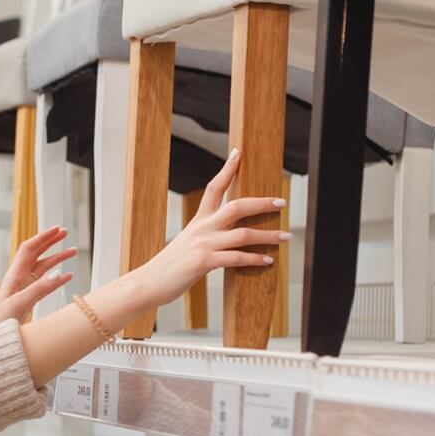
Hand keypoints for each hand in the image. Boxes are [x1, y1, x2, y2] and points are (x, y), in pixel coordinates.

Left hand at [0, 225, 77, 328]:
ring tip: (73, 252)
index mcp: (14, 276)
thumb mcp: (19, 304)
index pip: (29, 249)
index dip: (43, 237)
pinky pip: (47, 284)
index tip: (57, 229)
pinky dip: (58, 279)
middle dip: (51, 242)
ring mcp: (25, 289)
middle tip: (65, 233)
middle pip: (37, 254)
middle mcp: (20, 279)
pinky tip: (68, 276)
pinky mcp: (30, 299)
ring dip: (58, 259)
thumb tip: (57, 274)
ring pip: (44, 268)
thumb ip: (38, 289)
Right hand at [136, 149, 289, 306]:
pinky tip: (268, 260)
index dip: (227, 169)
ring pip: (243, 234)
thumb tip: (228, 237)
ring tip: (286, 236)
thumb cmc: (169, 266)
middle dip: (262, 203)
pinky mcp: (203, 262)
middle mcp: (201, 228)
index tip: (238, 153)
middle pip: (236, 206)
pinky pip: (236, 258)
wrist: (148, 282)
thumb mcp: (188, 244)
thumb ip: (207, 237)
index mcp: (198, 221)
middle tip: (282, 202)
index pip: (213, 188)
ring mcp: (203, 244)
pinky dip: (255, 258)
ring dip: (268, 235)